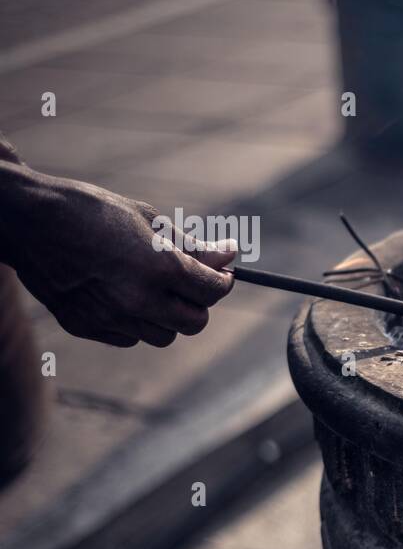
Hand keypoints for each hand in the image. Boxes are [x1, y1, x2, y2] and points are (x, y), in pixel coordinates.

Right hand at [0, 169, 235, 346]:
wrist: (28, 220)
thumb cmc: (90, 211)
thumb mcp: (147, 220)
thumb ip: (190, 246)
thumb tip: (228, 256)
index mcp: (158, 268)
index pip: (212, 291)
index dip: (223, 280)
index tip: (221, 271)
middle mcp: (137, 300)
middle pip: (194, 323)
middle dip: (199, 304)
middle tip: (191, 283)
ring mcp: (110, 318)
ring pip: (163, 335)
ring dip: (168, 316)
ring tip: (153, 287)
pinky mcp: (86, 326)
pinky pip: (129, 337)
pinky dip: (136, 323)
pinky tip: (123, 295)